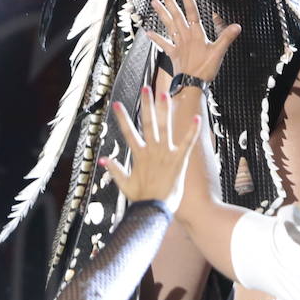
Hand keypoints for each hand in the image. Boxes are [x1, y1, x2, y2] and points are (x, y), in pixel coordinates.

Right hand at [102, 86, 201, 212]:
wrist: (155, 211)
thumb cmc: (142, 199)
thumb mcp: (124, 184)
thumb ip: (114, 170)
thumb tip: (102, 159)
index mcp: (139, 155)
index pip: (128, 132)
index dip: (123, 117)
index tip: (118, 104)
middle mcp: (152, 151)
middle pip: (148, 123)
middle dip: (147, 104)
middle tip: (146, 88)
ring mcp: (166, 154)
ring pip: (165, 127)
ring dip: (165, 110)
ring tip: (165, 94)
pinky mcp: (179, 160)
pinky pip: (187, 143)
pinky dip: (192, 131)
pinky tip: (197, 119)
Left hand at [150, 0, 240, 83]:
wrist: (191, 84)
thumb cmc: (205, 69)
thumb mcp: (219, 52)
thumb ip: (227, 37)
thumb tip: (237, 26)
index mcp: (197, 34)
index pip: (191, 11)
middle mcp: (185, 36)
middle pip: (176, 15)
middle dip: (169, 1)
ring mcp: (178, 44)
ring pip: (168, 25)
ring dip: (161, 13)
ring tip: (154, 2)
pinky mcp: (173, 54)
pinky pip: (163, 44)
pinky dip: (156, 38)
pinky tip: (148, 32)